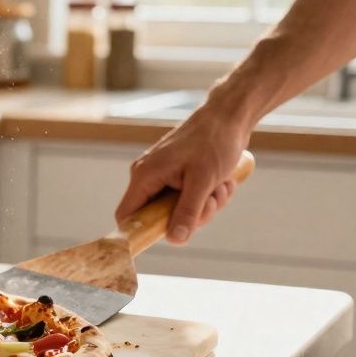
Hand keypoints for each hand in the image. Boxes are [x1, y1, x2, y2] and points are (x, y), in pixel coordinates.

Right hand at [115, 100, 251, 244]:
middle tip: (211, 201)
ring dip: (205, 205)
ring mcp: (164, 176)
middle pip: (159, 217)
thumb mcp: (203, 182)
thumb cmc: (214, 142)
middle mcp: (149, 177)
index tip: (163, 239)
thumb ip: (187, 212)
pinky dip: (208, 195)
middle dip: (191, 215)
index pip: (126, 215)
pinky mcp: (179, 175)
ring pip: (179, 209)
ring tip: (221, 186)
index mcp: (144, 176)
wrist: (229, 115)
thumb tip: (175, 241)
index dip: (138, 231)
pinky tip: (222, 182)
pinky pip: (189, 199)